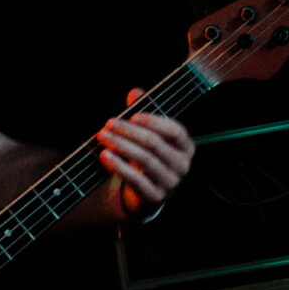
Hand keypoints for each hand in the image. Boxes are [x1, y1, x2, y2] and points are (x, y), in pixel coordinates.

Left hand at [98, 88, 193, 221]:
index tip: (132, 116)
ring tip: (102, 137)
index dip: (154, 122)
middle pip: (155, 144)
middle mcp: (183, 165)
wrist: (144, 195)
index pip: (175, 131)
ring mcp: (171, 183)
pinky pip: (136, 180)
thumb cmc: (147, 158)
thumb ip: (142, 115)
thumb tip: (135, 92)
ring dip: (121, 146)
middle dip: (129, 132)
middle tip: (107, 124)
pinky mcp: (156, 197)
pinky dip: (118, 167)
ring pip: (145, 160)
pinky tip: (104, 156)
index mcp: (186, 147)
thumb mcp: (146, 137)